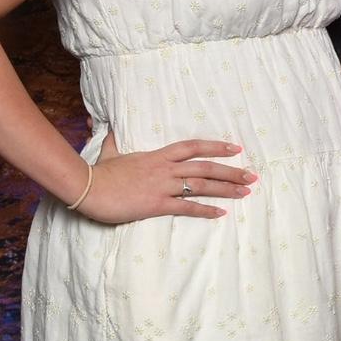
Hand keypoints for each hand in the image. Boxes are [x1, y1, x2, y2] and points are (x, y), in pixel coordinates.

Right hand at [74, 130, 256, 224]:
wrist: (88, 187)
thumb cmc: (99, 173)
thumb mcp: (110, 152)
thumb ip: (114, 140)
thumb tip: (108, 127)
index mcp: (158, 156)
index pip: (193, 147)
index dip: (216, 146)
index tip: (235, 148)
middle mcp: (165, 169)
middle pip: (205, 166)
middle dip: (231, 171)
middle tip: (252, 175)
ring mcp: (162, 186)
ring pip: (201, 185)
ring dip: (225, 188)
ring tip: (245, 192)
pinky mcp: (156, 204)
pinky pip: (186, 207)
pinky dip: (205, 210)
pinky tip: (221, 213)